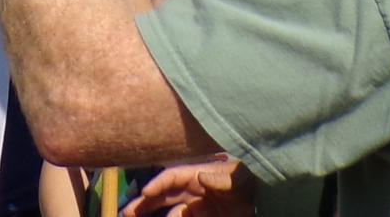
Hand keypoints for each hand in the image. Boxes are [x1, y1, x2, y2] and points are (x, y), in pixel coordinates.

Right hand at [122, 159, 248, 215]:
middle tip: (126, 213)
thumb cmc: (249, 183)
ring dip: (154, 216)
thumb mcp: (237, 179)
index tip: (145, 193)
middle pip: (163, 196)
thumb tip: (200, 175)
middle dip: (144, 203)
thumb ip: (221, 179)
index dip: (158, 184)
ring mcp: (197, 206)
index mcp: (198, 176)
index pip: (172, 178)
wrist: (264, 200)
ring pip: (170, 212)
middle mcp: (193, 190)